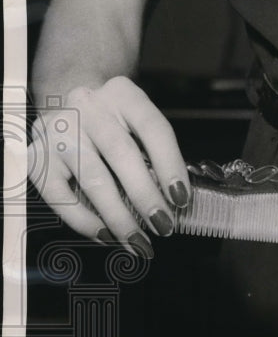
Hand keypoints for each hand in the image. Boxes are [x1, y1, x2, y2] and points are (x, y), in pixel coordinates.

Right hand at [28, 76, 190, 256]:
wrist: (65, 105)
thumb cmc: (113, 124)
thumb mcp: (136, 125)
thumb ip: (154, 154)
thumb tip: (173, 203)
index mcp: (122, 95)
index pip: (153, 128)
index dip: (170, 165)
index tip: (181, 198)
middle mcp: (87, 106)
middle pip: (121, 154)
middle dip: (145, 196)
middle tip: (163, 226)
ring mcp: (58, 130)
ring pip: (92, 179)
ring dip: (119, 217)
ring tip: (138, 241)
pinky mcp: (38, 156)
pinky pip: (60, 196)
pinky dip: (84, 221)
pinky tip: (106, 235)